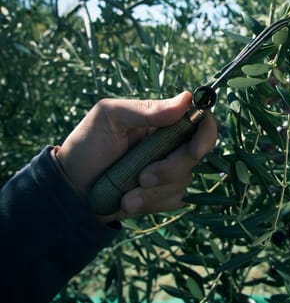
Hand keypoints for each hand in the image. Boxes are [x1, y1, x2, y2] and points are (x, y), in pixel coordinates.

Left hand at [55, 91, 217, 221]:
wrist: (70, 188)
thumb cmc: (87, 144)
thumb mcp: (109, 117)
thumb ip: (146, 109)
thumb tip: (186, 99)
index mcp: (164, 121)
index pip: (201, 121)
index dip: (206, 135)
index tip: (193, 150)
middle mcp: (172, 143)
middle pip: (195, 155)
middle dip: (170, 170)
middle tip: (142, 177)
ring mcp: (170, 169)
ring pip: (184, 181)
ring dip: (153, 192)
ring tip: (124, 196)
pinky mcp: (164, 194)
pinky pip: (174, 200)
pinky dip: (150, 203)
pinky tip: (128, 202)